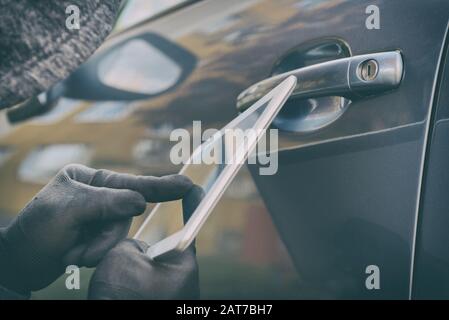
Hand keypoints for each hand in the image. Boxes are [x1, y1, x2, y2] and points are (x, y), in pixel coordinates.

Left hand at [0, 164, 192, 293]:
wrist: (18, 264)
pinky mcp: (96, 237)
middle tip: (82, 249)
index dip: (160, 185)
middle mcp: (95, 196)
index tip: (186, 184)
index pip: (129, 182)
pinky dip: (94, 255)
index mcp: (87, 179)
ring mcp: (96, 217)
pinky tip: (73, 255)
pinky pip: (111, 246)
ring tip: (72, 253)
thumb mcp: (69, 210)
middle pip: (125, 213)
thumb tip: (140, 200)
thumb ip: (108, 202)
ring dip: (98, 248)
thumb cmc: (37, 231)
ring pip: (119, 233)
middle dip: (106, 235)